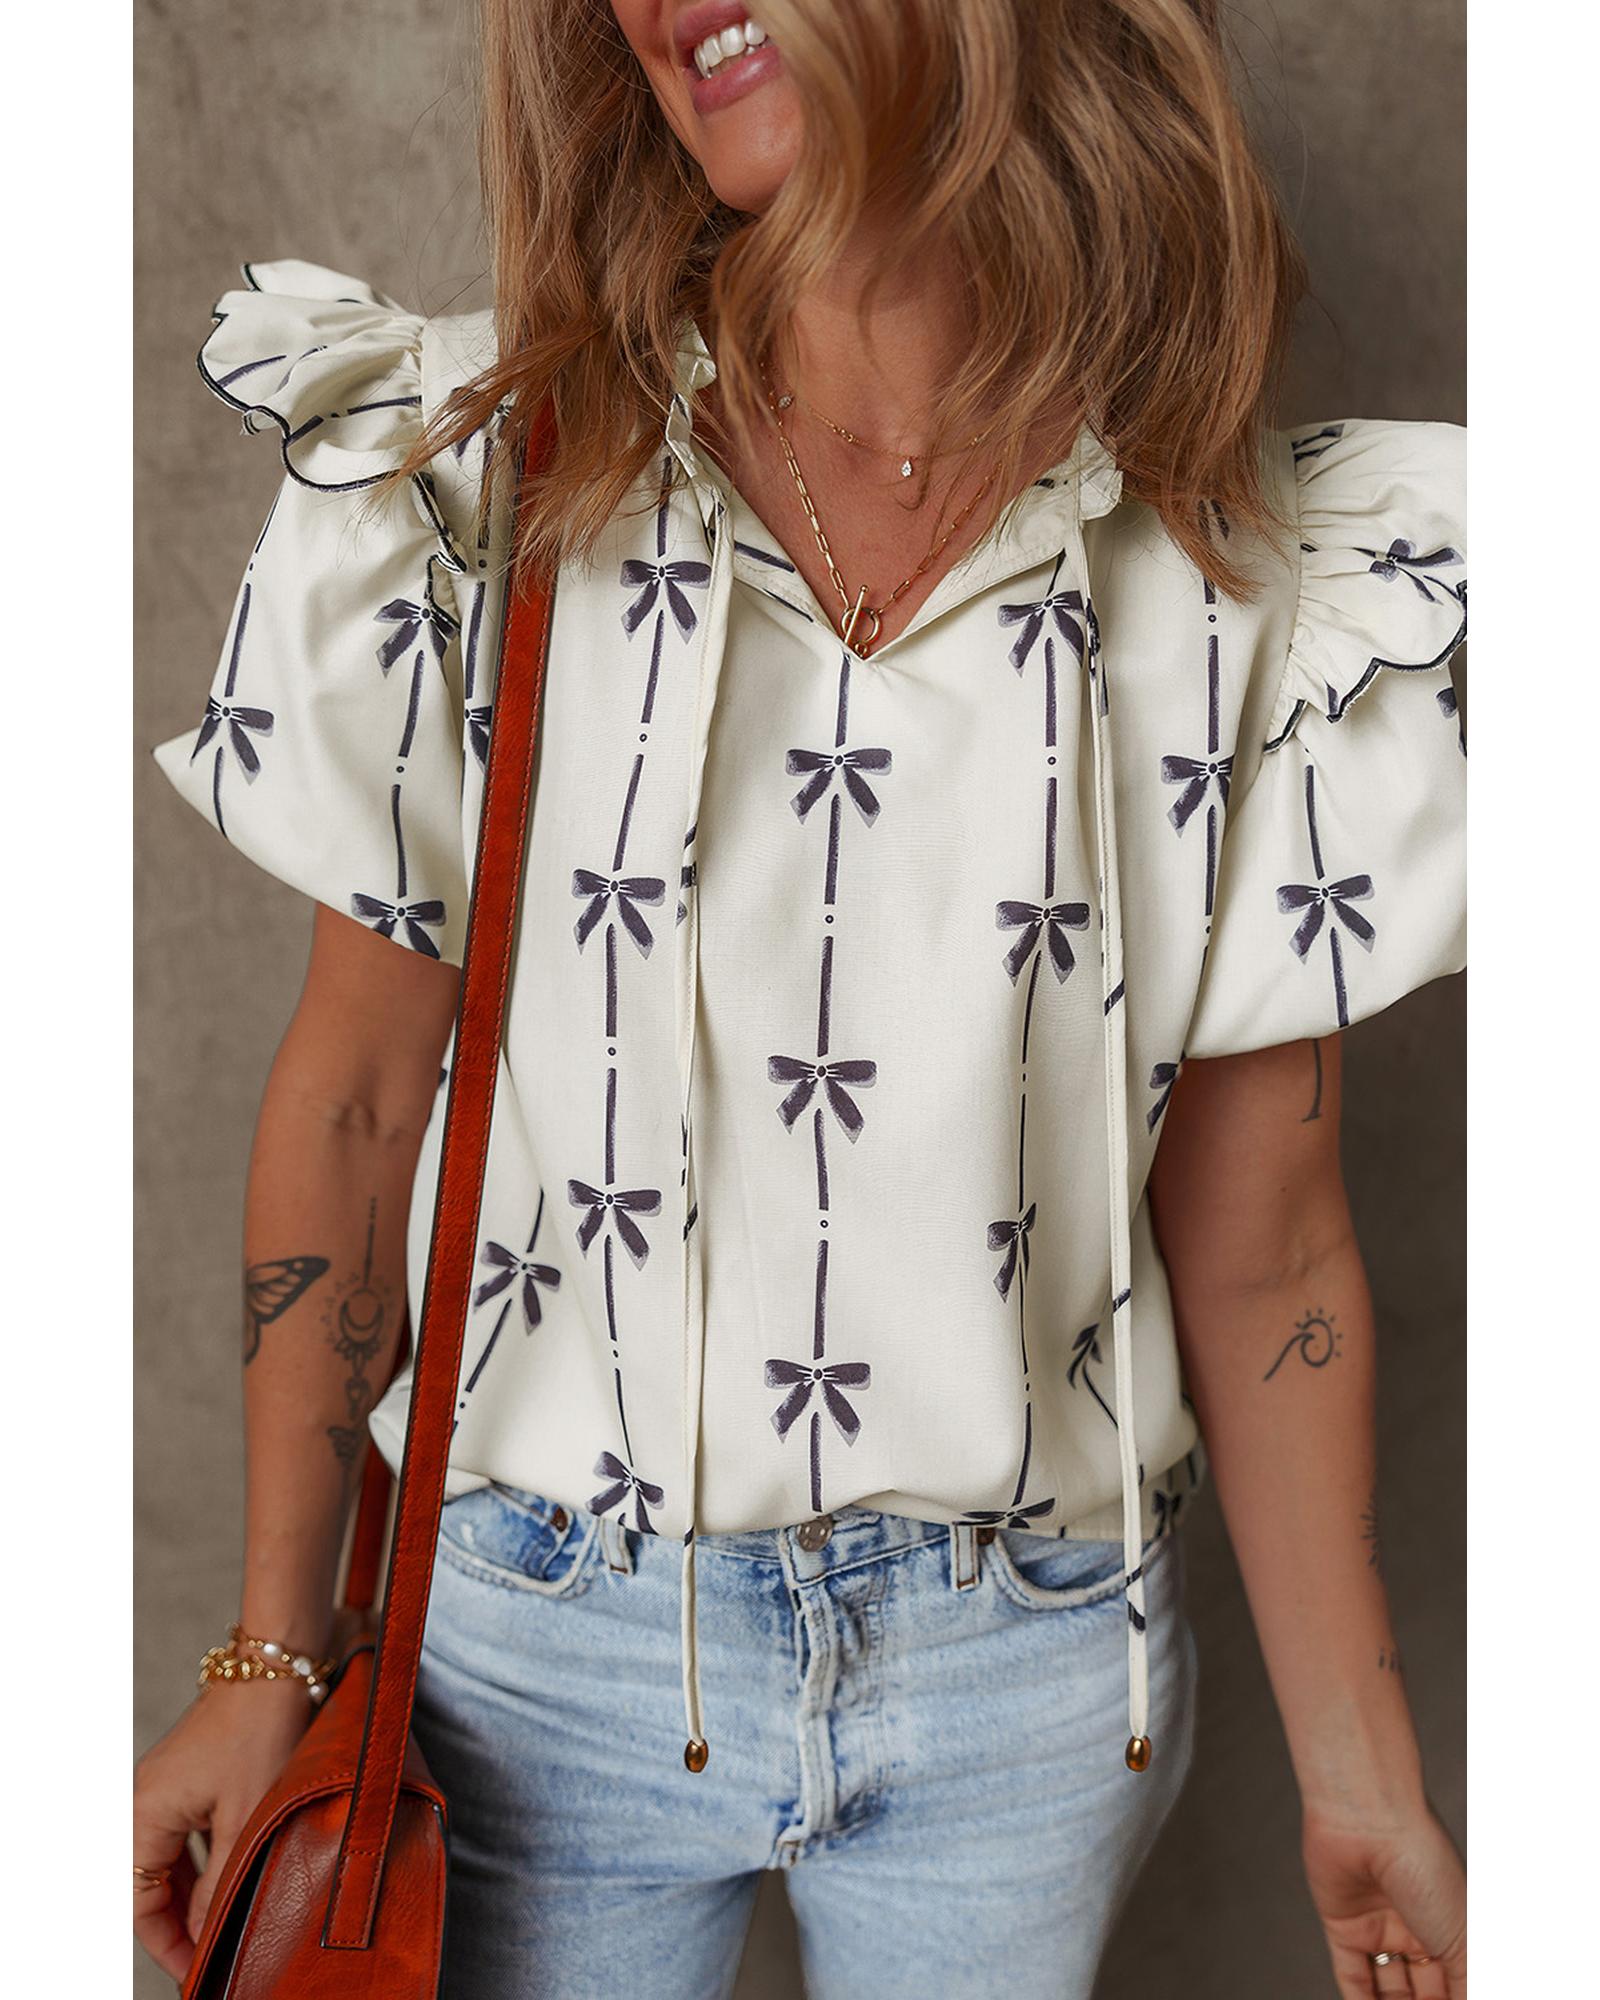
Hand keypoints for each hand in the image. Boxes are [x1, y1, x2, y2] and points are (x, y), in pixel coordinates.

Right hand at [132, 1678, 313, 1983]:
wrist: (275, 1667)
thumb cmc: (261, 1733)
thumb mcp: (247, 1818)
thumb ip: (221, 1883)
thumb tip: (204, 1934)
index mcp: (143, 1815)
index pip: (138, 1904)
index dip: (166, 1944)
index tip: (196, 1971)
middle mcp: (143, 1803)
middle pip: (148, 1885)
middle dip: (178, 1924)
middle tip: (212, 1955)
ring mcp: (164, 1789)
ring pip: (167, 1862)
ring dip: (191, 1896)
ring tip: (222, 1926)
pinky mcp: (187, 1779)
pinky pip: (183, 1836)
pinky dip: (202, 1864)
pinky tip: (228, 1880)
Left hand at [1302, 1798, 1466, 1996]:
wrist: (1370, 1820)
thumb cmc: (1425, 1866)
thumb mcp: (1462, 1938)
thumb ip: (1467, 1984)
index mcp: (1452, 1926)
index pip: (1456, 1983)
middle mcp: (1416, 1927)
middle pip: (1424, 1990)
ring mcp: (1379, 1925)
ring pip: (1389, 1989)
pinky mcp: (1342, 1924)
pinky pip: (1352, 1975)